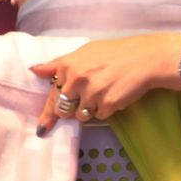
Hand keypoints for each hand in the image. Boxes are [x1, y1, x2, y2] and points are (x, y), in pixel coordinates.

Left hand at [29, 32, 177, 132]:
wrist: (146, 57)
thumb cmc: (116, 53)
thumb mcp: (85, 52)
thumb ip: (59, 64)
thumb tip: (34, 70)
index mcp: (68, 66)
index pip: (52, 94)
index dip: (47, 113)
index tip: (42, 128)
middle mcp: (76, 79)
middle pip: (64, 109)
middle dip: (73, 108)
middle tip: (89, 98)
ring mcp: (91, 93)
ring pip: (81, 115)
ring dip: (91, 109)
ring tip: (106, 91)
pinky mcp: (106, 104)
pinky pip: (99, 116)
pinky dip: (107, 109)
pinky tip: (116, 94)